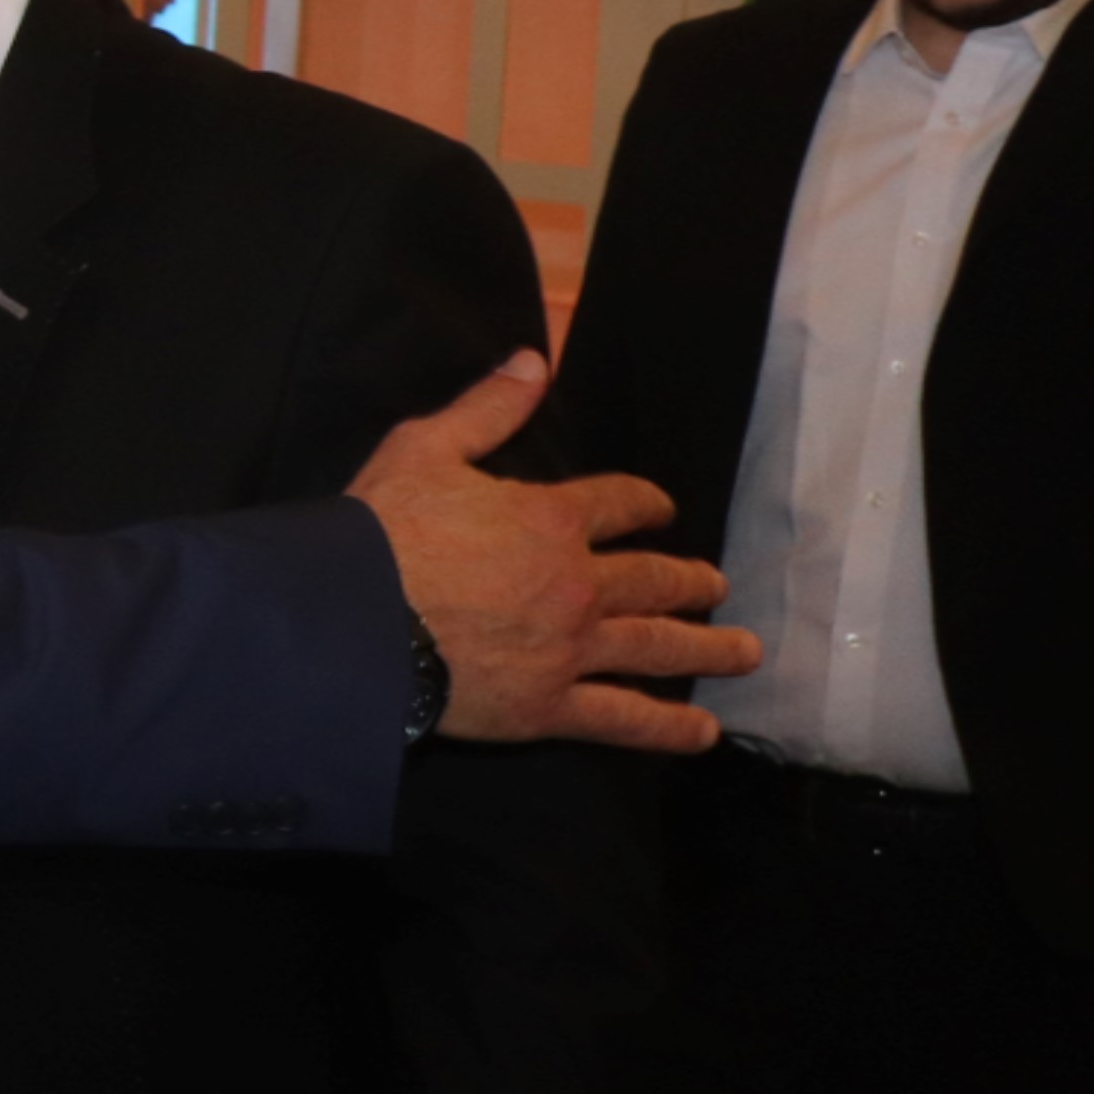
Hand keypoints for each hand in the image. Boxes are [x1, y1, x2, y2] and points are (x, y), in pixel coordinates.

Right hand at [346, 354, 755, 751]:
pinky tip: (702, 732)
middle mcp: (578, 584)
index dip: (645, 503)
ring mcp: (570, 649)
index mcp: (552, 519)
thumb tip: (534, 360)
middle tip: (715, 586)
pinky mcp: (548, 706)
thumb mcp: (424, 448)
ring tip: (743, 653)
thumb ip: (487, 409)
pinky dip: (667, 728)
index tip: (661, 509)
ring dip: (706, 649)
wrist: (350, 620)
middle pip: (653, 580)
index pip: (619, 503)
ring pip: (656, 648)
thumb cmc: (379, 531)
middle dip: (689, 581)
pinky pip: (622, 719)